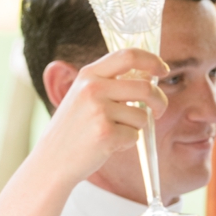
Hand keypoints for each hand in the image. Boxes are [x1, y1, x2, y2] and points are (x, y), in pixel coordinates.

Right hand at [28, 48, 167, 190]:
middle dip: (159, 101)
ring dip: (136, 127)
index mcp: (88, 74)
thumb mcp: (83, 95)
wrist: (52, 160)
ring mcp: (99, 111)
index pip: (129, 55)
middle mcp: (93, 88)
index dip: (152, 60)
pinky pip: (134, 136)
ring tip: (113, 133)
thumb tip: (148, 79)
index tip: (163, 70)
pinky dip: (126, 143)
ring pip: (142, 115)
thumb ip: (109, 83)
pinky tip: (107, 145)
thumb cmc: (73, 129)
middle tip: (158, 111)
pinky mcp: (106, 133)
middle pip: (145, 87)